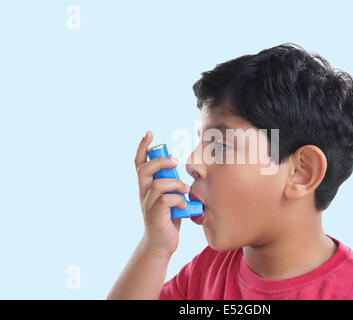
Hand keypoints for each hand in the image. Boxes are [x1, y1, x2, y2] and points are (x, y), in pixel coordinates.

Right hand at [134, 130, 190, 256]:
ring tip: (185, 190)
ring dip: (175, 184)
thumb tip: (183, 169)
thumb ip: (172, 183)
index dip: (142, 147)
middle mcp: (144, 193)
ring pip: (157, 185)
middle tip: (175, 162)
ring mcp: (148, 205)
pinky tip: (184, 204)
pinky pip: (165, 201)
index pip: (139, 163)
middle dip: (160, 162)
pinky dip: (178, 200)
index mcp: (146, 186)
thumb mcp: (170, 196)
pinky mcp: (155, 217)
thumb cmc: (169, 217)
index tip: (150, 133)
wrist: (161, 244)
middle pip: (144, 170)